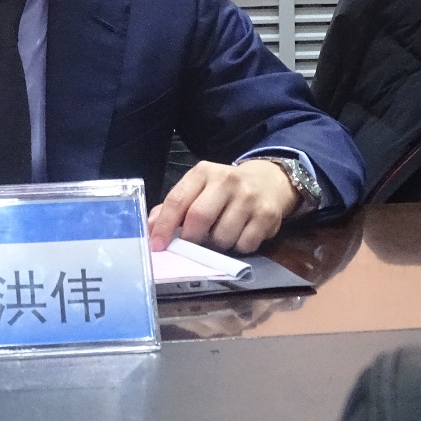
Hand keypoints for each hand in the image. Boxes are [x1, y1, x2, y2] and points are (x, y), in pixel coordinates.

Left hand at [148, 159, 298, 253]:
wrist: (269, 180)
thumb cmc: (225, 189)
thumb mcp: (198, 188)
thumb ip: (175, 207)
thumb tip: (151, 229)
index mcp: (202, 173)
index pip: (177, 200)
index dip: (165, 225)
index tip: (157, 245)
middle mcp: (226, 181)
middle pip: (199, 217)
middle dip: (191, 239)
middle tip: (191, 246)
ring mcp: (248, 197)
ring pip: (222, 236)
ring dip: (216, 245)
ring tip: (219, 235)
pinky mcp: (267, 215)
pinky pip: (245, 245)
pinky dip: (238, 247)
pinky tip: (239, 235)